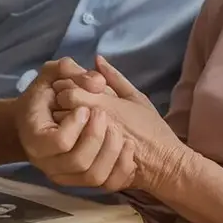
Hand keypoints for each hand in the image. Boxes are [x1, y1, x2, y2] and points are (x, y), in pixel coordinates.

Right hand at [15, 58, 137, 191]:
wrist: (40, 121)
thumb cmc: (47, 94)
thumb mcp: (52, 74)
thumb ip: (70, 70)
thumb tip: (98, 81)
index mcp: (35, 137)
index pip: (59, 142)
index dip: (76, 124)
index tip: (85, 108)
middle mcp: (46, 162)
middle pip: (78, 161)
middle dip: (96, 136)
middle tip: (102, 114)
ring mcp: (65, 175)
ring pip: (94, 176)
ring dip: (111, 151)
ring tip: (116, 129)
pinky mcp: (82, 182)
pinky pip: (107, 185)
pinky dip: (122, 166)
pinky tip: (127, 146)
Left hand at [53, 55, 183, 188]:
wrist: (162, 162)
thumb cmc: (152, 128)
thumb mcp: (137, 98)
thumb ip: (115, 77)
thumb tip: (97, 58)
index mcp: (104, 103)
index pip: (67, 91)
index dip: (65, 90)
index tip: (70, 93)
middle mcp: (94, 123)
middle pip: (60, 110)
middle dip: (60, 107)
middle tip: (67, 110)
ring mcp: (90, 144)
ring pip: (61, 132)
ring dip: (62, 127)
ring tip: (71, 128)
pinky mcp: (88, 164)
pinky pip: (68, 153)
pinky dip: (68, 147)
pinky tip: (75, 146)